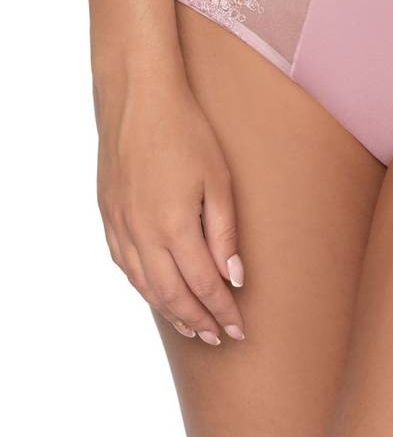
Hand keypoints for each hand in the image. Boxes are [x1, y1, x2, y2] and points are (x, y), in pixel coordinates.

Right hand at [94, 66, 245, 343]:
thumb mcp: (219, 179)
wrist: (139, 100)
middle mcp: (143, 234)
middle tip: (219, 337)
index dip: (222, 312)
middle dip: (198, 320)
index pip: (203, 286)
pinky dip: (144, 287)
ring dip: (170, 311)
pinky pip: (125, 265)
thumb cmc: (187, 132)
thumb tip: (233, 277)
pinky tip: (156, 292)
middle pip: (172, 295)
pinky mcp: (108, 215)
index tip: (239, 329)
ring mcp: (121, 226)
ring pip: (145, 286)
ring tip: (192, 326)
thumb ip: (225, 233)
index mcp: (175, 226)